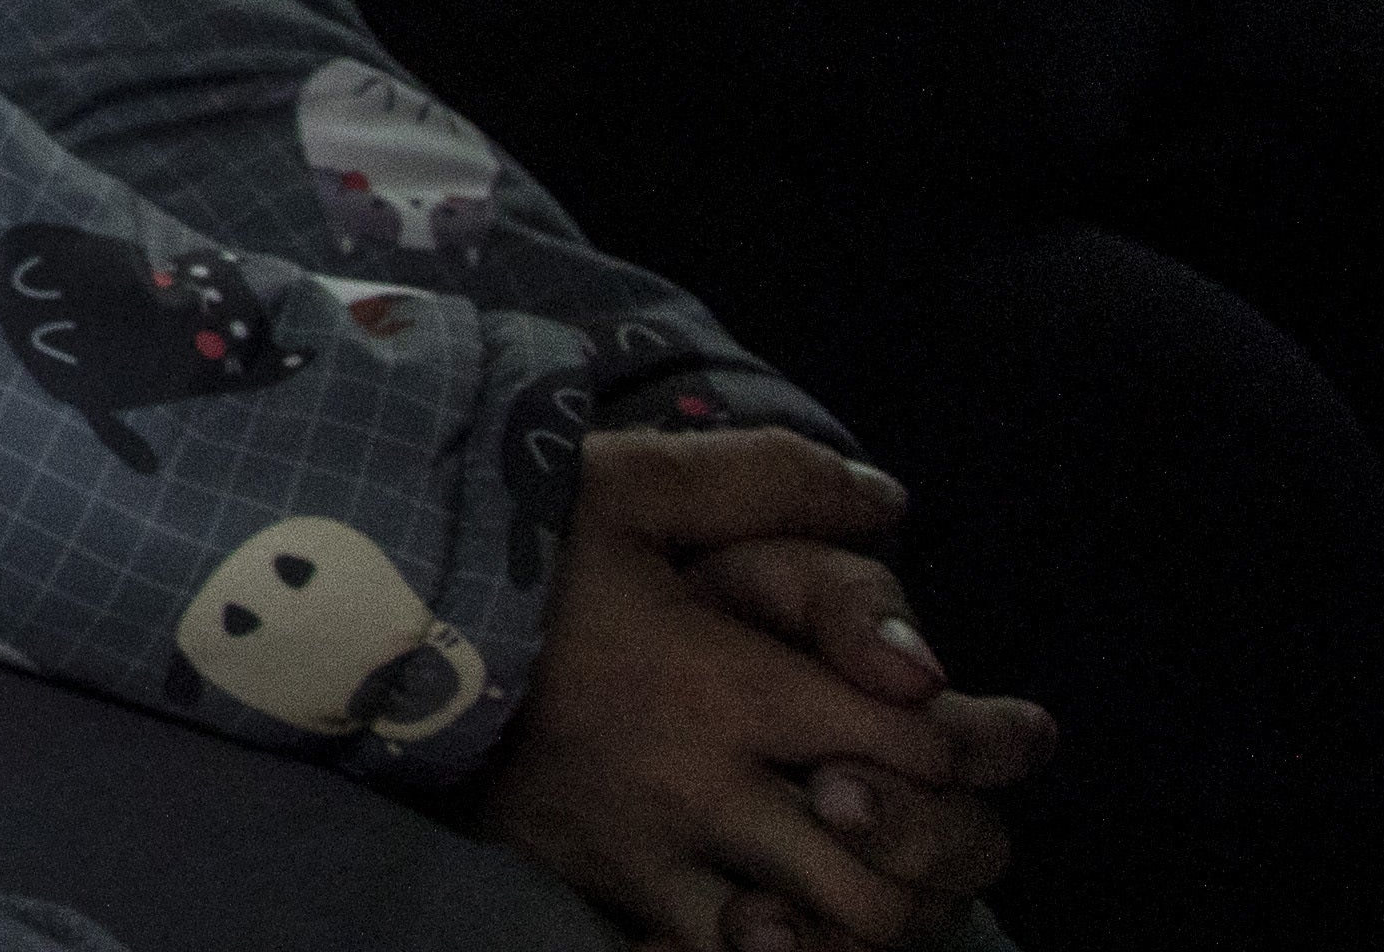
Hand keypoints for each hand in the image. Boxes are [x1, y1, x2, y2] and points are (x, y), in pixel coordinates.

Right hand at [480, 431, 1034, 950]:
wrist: (359, 614)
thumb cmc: (507, 544)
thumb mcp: (628, 482)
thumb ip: (765, 478)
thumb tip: (888, 500)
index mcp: (726, 681)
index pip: (914, 740)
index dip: (992, 744)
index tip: (1024, 732)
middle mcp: (701, 784)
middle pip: (885, 875)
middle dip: (949, 857)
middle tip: (955, 816)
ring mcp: (647, 851)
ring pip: (816, 944)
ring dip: (870, 922)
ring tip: (884, 874)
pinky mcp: (595, 887)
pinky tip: (787, 926)